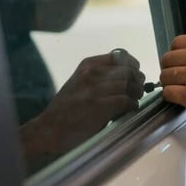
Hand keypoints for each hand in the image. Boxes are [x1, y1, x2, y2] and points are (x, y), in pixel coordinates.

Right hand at [20, 50, 144, 163]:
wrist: (47, 129)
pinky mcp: (98, 107)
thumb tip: (131, 75)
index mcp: (87, 65)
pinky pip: (125, 100)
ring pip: (128, 85)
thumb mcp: (80, 81)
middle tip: (138, 90)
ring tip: (134, 100)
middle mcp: (91, 74)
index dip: (133, 65)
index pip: (120, 56)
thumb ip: (101, 75)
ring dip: (136, 94)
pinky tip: (130, 109)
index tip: (136, 74)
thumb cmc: (67, 107)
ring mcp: (94, 90)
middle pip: (128, 71)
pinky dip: (132, 105)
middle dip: (137, 81)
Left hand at [159, 33, 185, 130]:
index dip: (175, 55)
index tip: (177, 62)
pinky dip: (171, 97)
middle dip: (170, 69)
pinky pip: (168, 93)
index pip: (177, 43)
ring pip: (166, 76)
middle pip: (168, 58)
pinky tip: (179, 100)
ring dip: (169, 84)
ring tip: (177, 90)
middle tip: (175, 78)